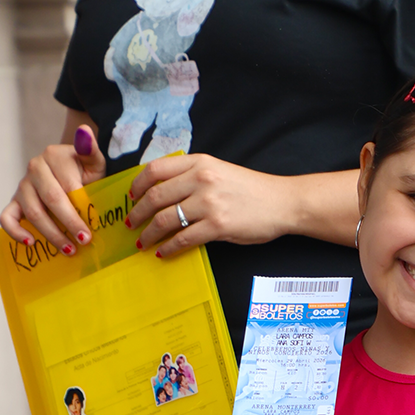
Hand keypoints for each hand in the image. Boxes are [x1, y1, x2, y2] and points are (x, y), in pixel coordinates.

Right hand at [0, 124, 106, 254]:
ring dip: (50, 234)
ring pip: (32, 212)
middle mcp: (35, 168)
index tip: (92, 230)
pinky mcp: (15, 201)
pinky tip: (31, 244)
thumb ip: (90, 150)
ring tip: (69, 250)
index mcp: (54, 156)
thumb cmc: (85, 172)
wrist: (72, 173)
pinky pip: (7, 217)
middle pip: (50, 200)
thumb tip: (84, 131)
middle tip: (83, 242)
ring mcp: (22, 185)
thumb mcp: (94, 162)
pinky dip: (16, 232)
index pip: (68, 186)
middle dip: (68, 224)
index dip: (80, 210)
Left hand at [127, 154, 294, 257]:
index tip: (132, 197)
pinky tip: (163, 252)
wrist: (283, 203)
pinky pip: (183, 239)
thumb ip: (194, 176)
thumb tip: (166, 193)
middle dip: (138, 213)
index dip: (137, 185)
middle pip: (155, 196)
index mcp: (199, 163)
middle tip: (131, 224)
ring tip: (143, 241)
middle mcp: (201, 180)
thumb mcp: (220, 171)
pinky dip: (169, 248)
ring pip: (165, 219)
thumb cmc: (253, 190)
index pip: (155, 170)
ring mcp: (209, 203)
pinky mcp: (218, 226)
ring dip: (149, 233)